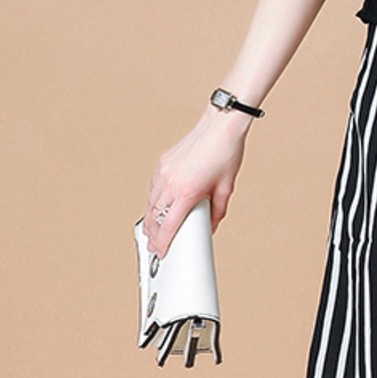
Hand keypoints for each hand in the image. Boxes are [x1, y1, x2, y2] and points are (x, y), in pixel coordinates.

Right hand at [142, 109, 247, 258]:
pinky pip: (153, 187)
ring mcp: (164, 172)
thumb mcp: (226, 188)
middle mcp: (171, 183)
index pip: (168, 226)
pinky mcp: (162, 163)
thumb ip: (217, 211)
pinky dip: (152, 199)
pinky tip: (156, 205)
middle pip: (154, 217)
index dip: (163, 243)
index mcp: (187, 192)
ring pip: (150, 202)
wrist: (221, 126)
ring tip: (150, 230)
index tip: (160, 251)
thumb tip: (211, 226)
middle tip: (153, 245)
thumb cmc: (226, 153)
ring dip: (149, 218)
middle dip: (152, 235)